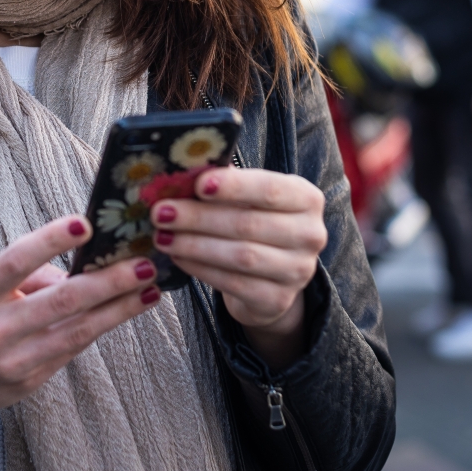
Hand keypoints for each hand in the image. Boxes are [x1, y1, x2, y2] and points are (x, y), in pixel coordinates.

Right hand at [0, 214, 161, 452]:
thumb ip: (23, 278)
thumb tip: (76, 269)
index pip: (14, 262)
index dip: (49, 241)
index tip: (84, 224)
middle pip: (60, 302)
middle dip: (109, 281)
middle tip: (143, 263)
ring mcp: (13, 362)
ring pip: (78, 331)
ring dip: (119, 309)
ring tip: (149, 288)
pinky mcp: (29, 383)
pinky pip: (71, 349)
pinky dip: (98, 327)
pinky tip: (121, 311)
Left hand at [150, 168, 326, 370]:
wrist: (272, 277)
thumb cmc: (255, 222)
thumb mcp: (248, 198)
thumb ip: (223, 183)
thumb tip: (181, 170)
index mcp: (306, 198)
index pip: (270, 189)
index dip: (234, 187)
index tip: (198, 184)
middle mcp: (310, 234)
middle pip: (248, 224)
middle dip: (199, 217)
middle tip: (161, 211)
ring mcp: (298, 271)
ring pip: (240, 256)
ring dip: (194, 245)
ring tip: (162, 236)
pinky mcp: (278, 300)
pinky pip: (233, 283)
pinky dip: (200, 269)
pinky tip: (177, 257)